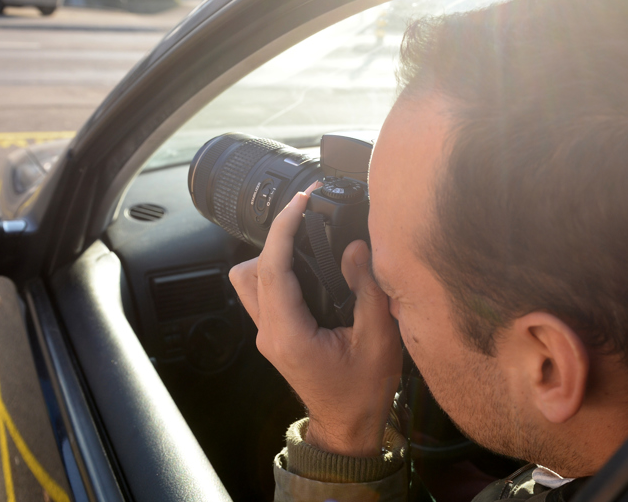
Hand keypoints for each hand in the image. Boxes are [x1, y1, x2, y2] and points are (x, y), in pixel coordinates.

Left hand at [229, 184, 402, 457]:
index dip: (283, 228)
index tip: (301, 201)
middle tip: (306, 216)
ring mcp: (269, 335)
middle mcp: (270, 333)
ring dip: (272, 255)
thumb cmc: (363, 392)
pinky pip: (264, 292)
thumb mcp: (378, 339)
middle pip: (249, 269)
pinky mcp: (275, 335)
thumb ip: (366, 289)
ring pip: (250, 281)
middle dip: (276, 237)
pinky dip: (278, 270)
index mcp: (289, 333)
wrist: (349, 427)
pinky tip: (307, 263)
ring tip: (306, 238)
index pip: (271, 267)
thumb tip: (356, 247)